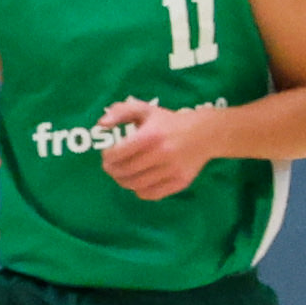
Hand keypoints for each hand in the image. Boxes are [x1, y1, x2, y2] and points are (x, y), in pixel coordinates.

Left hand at [93, 96, 215, 200]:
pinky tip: (139, 181)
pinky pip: (151, 194)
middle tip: (112, 167)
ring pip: (135, 185)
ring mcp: (171, 170)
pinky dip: (140, 190)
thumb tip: (100, 124)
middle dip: (112, 171)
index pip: (117, 154)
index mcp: (150, 135)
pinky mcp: (180, 182)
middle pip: (124, 172)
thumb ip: (120, 112)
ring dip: (124, 181)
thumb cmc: (168, 121)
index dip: (107, 157)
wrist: (205, 133)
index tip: (107, 155)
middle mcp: (161, 154)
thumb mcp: (145, 110)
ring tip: (123, 175)